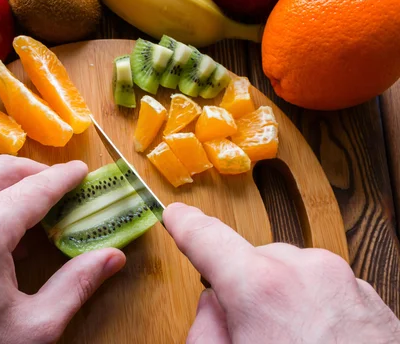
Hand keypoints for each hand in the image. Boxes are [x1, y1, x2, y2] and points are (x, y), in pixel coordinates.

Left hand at [0, 156, 125, 343]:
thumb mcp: (32, 326)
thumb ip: (76, 284)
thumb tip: (113, 258)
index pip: (35, 188)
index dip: (64, 177)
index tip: (80, 171)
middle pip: (1, 169)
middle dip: (34, 171)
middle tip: (56, 183)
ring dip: (2, 176)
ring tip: (25, 194)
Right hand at [163, 203, 399, 343]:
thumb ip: (205, 327)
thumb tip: (214, 305)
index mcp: (261, 287)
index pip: (207, 238)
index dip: (185, 225)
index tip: (176, 215)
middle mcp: (305, 270)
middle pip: (254, 262)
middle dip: (246, 288)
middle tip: (250, 332)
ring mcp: (343, 281)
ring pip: (292, 274)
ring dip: (283, 298)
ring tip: (292, 343)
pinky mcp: (369, 297)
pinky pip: (324, 289)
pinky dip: (313, 308)